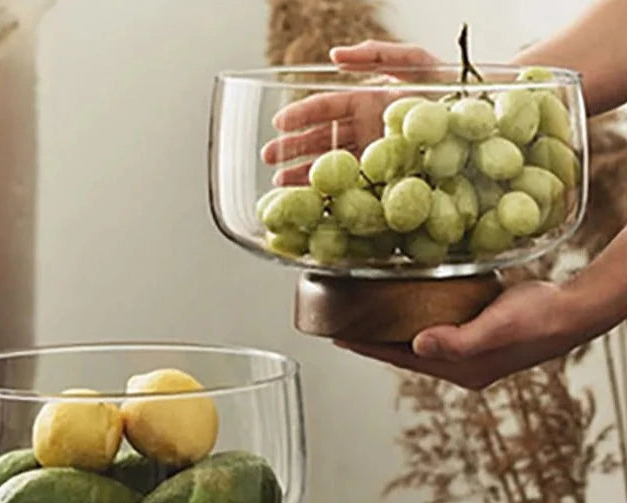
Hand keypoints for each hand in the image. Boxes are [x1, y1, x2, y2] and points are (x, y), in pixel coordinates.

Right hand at [260, 41, 439, 185]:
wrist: (482, 118)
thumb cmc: (450, 87)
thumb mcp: (415, 62)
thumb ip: (377, 54)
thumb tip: (335, 56)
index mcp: (367, 101)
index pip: (325, 108)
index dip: (300, 115)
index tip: (278, 123)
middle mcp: (366, 130)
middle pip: (320, 140)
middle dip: (292, 149)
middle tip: (268, 159)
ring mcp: (375, 156)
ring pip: (331, 165)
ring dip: (304, 174)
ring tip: (280, 185)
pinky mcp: (387, 178)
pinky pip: (355, 186)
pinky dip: (333, 194)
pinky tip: (314, 200)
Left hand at [335, 281, 582, 389]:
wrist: (574, 311)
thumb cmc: (539, 317)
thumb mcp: (497, 326)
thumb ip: (458, 341)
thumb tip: (418, 346)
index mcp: (459, 368)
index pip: (399, 359)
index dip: (367, 347)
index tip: (337, 336)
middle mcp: (460, 366)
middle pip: (403, 354)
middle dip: (373, 342)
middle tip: (343, 325)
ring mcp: (469, 354)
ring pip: (418, 343)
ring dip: (392, 333)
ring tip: (367, 317)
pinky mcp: (477, 337)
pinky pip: (436, 331)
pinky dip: (416, 321)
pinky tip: (408, 308)